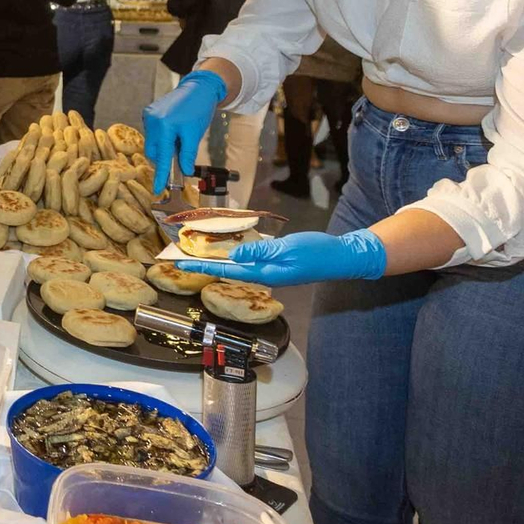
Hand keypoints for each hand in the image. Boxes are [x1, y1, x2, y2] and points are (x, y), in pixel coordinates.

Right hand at [144, 69, 228, 195]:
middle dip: (165, 157)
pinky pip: (153, 132)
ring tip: (180, 138)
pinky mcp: (149, 112)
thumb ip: (187, 155)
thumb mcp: (195, 135)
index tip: (157, 189)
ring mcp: (149, 115)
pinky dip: (162, 137)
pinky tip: (174, 130)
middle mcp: (152, 120)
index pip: (161, 157)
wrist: (199, 88)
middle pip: (153, 151)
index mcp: (164, 126)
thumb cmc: (199, 109)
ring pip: (153, 142)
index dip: (160, 175)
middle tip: (180, 155)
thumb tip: (184, 171)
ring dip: (164, 146)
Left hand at [183, 230, 387, 287]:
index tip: (181, 264)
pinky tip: (229, 252)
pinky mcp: (278, 264)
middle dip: (205, 265)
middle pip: (228, 270)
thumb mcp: (288, 249)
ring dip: (218, 261)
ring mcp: (272, 270)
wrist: (342, 257)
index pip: (226, 270)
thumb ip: (261, 253)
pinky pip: (251, 261)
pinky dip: (236, 256)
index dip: (202, 266)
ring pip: (238, 266)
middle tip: (181, 260)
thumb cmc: (318, 252)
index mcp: (265, 273)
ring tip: (198, 255)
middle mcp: (265, 274)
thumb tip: (234, 257)